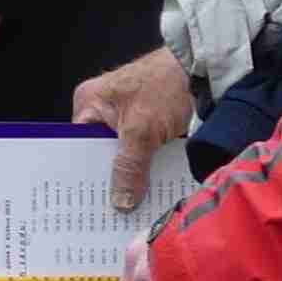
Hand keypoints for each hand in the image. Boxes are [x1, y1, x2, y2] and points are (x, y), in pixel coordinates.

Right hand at [72, 45, 195, 211]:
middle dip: (111, 180)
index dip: (84, 174)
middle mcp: (102, 109)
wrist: (204, 69)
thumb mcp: (142, 130)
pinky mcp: (149, 123)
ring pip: (124, 155)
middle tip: (114, 211)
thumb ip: (129, 167)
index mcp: (89, 104)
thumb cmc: (167, 85)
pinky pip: (142, 152)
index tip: (89, 202)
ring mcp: (127, 116)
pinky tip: (152, 190)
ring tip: (133, 207)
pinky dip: (148, 167)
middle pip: (101, 154)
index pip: (77, 147)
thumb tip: (121, 203)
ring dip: (132, 176)